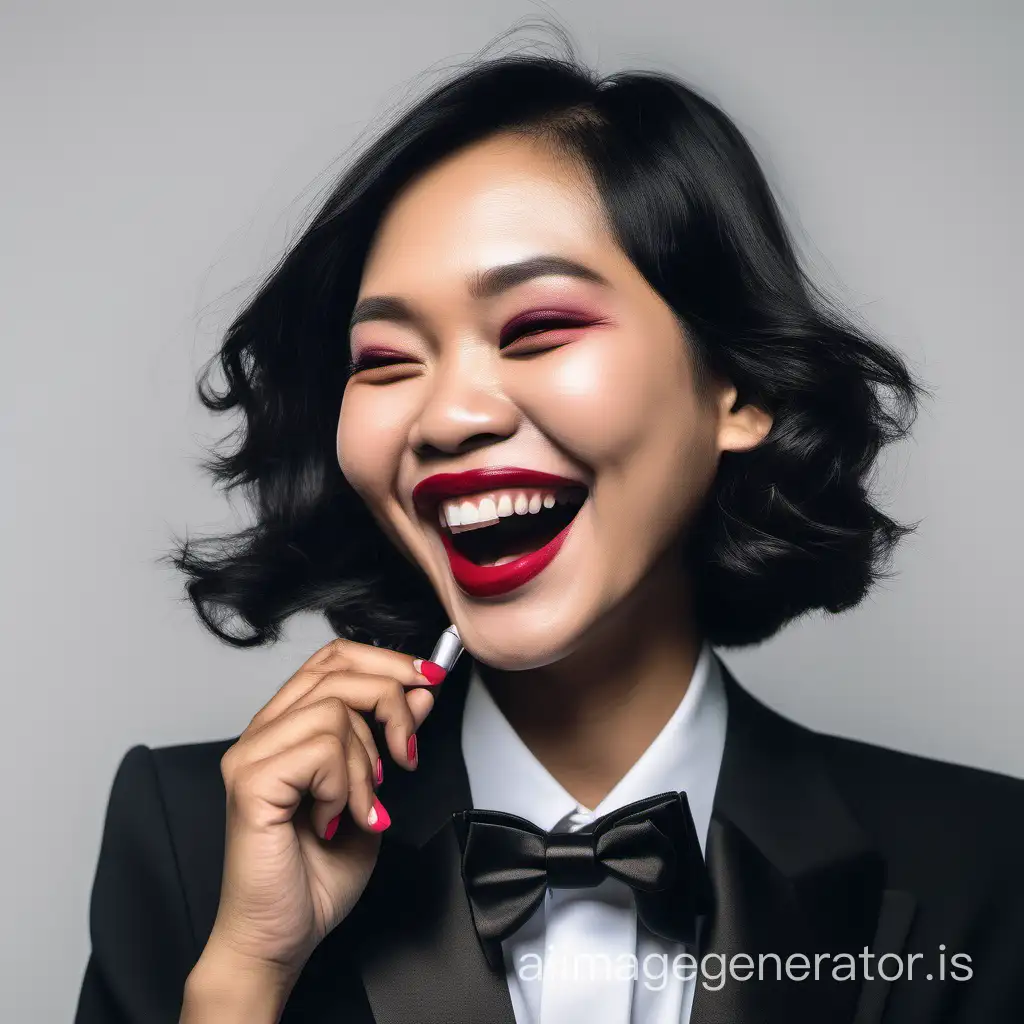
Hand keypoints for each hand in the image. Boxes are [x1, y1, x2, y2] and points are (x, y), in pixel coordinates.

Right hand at [198, 637, 440, 990]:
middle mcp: (263, 732)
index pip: (332, 658)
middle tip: (405, 758)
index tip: (429, 679)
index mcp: (286, 726)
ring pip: (336, 711)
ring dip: (366, 764)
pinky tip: (334, 820)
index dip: (386, 659)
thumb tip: (419, 691)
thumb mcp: (372, 792)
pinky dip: (345, 786)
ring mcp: (251, 754)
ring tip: (358, 807)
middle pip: (338, 670)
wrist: (281, 939)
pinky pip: (323, 750)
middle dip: (391, 705)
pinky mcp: (252, 782)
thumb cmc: (316, 875)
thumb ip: (390, 739)